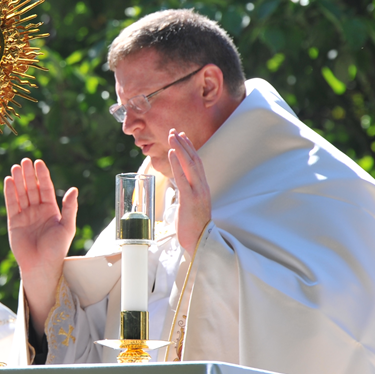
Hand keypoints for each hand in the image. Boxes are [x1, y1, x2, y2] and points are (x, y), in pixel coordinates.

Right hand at [4, 158, 77, 334]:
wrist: (41, 266)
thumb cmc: (57, 249)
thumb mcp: (67, 227)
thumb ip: (70, 208)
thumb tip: (73, 189)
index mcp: (51, 210)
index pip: (46, 188)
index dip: (42, 176)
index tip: (39, 163)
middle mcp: (37, 210)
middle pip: (32, 188)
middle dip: (28, 175)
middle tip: (25, 161)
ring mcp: (25, 215)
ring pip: (21, 194)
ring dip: (18, 181)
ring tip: (15, 168)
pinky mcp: (14, 222)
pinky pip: (11, 204)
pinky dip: (9, 193)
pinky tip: (8, 181)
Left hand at [168, 130, 210, 255]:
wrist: (201, 243)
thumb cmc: (194, 227)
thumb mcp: (191, 205)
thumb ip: (187, 193)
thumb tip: (179, 185)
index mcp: (203, 188)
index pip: (197, 163)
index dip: (190, 149)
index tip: (182, 136)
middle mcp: (202, 187)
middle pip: (194, 160)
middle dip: (184, 144)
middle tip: (174, 130)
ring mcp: (197, 193)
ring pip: (190, 165)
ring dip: (180, 148)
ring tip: (172, 136)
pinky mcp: (190, 200)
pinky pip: (182, 178)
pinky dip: (176, 164)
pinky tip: (171, 153)